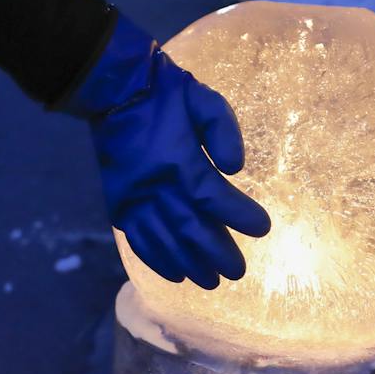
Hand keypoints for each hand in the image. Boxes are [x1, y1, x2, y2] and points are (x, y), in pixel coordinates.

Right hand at [59, 13, 270, 288]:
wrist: (112, 91)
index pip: (213, 198)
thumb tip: (236, 168)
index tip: (262, 228)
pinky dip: (158, 260)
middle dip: (217, 252)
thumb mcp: (202, 98)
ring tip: (212, 281)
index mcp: (177, 159)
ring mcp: (132, 199)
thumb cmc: (164, 94)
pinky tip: (176, 274)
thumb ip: (223, 130)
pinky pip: (138, 240)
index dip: (240, 216)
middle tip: (238, 271)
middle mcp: (154, 186)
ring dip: (190, 264)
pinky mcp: (116, 205)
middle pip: (190, 228)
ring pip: (165, 241)